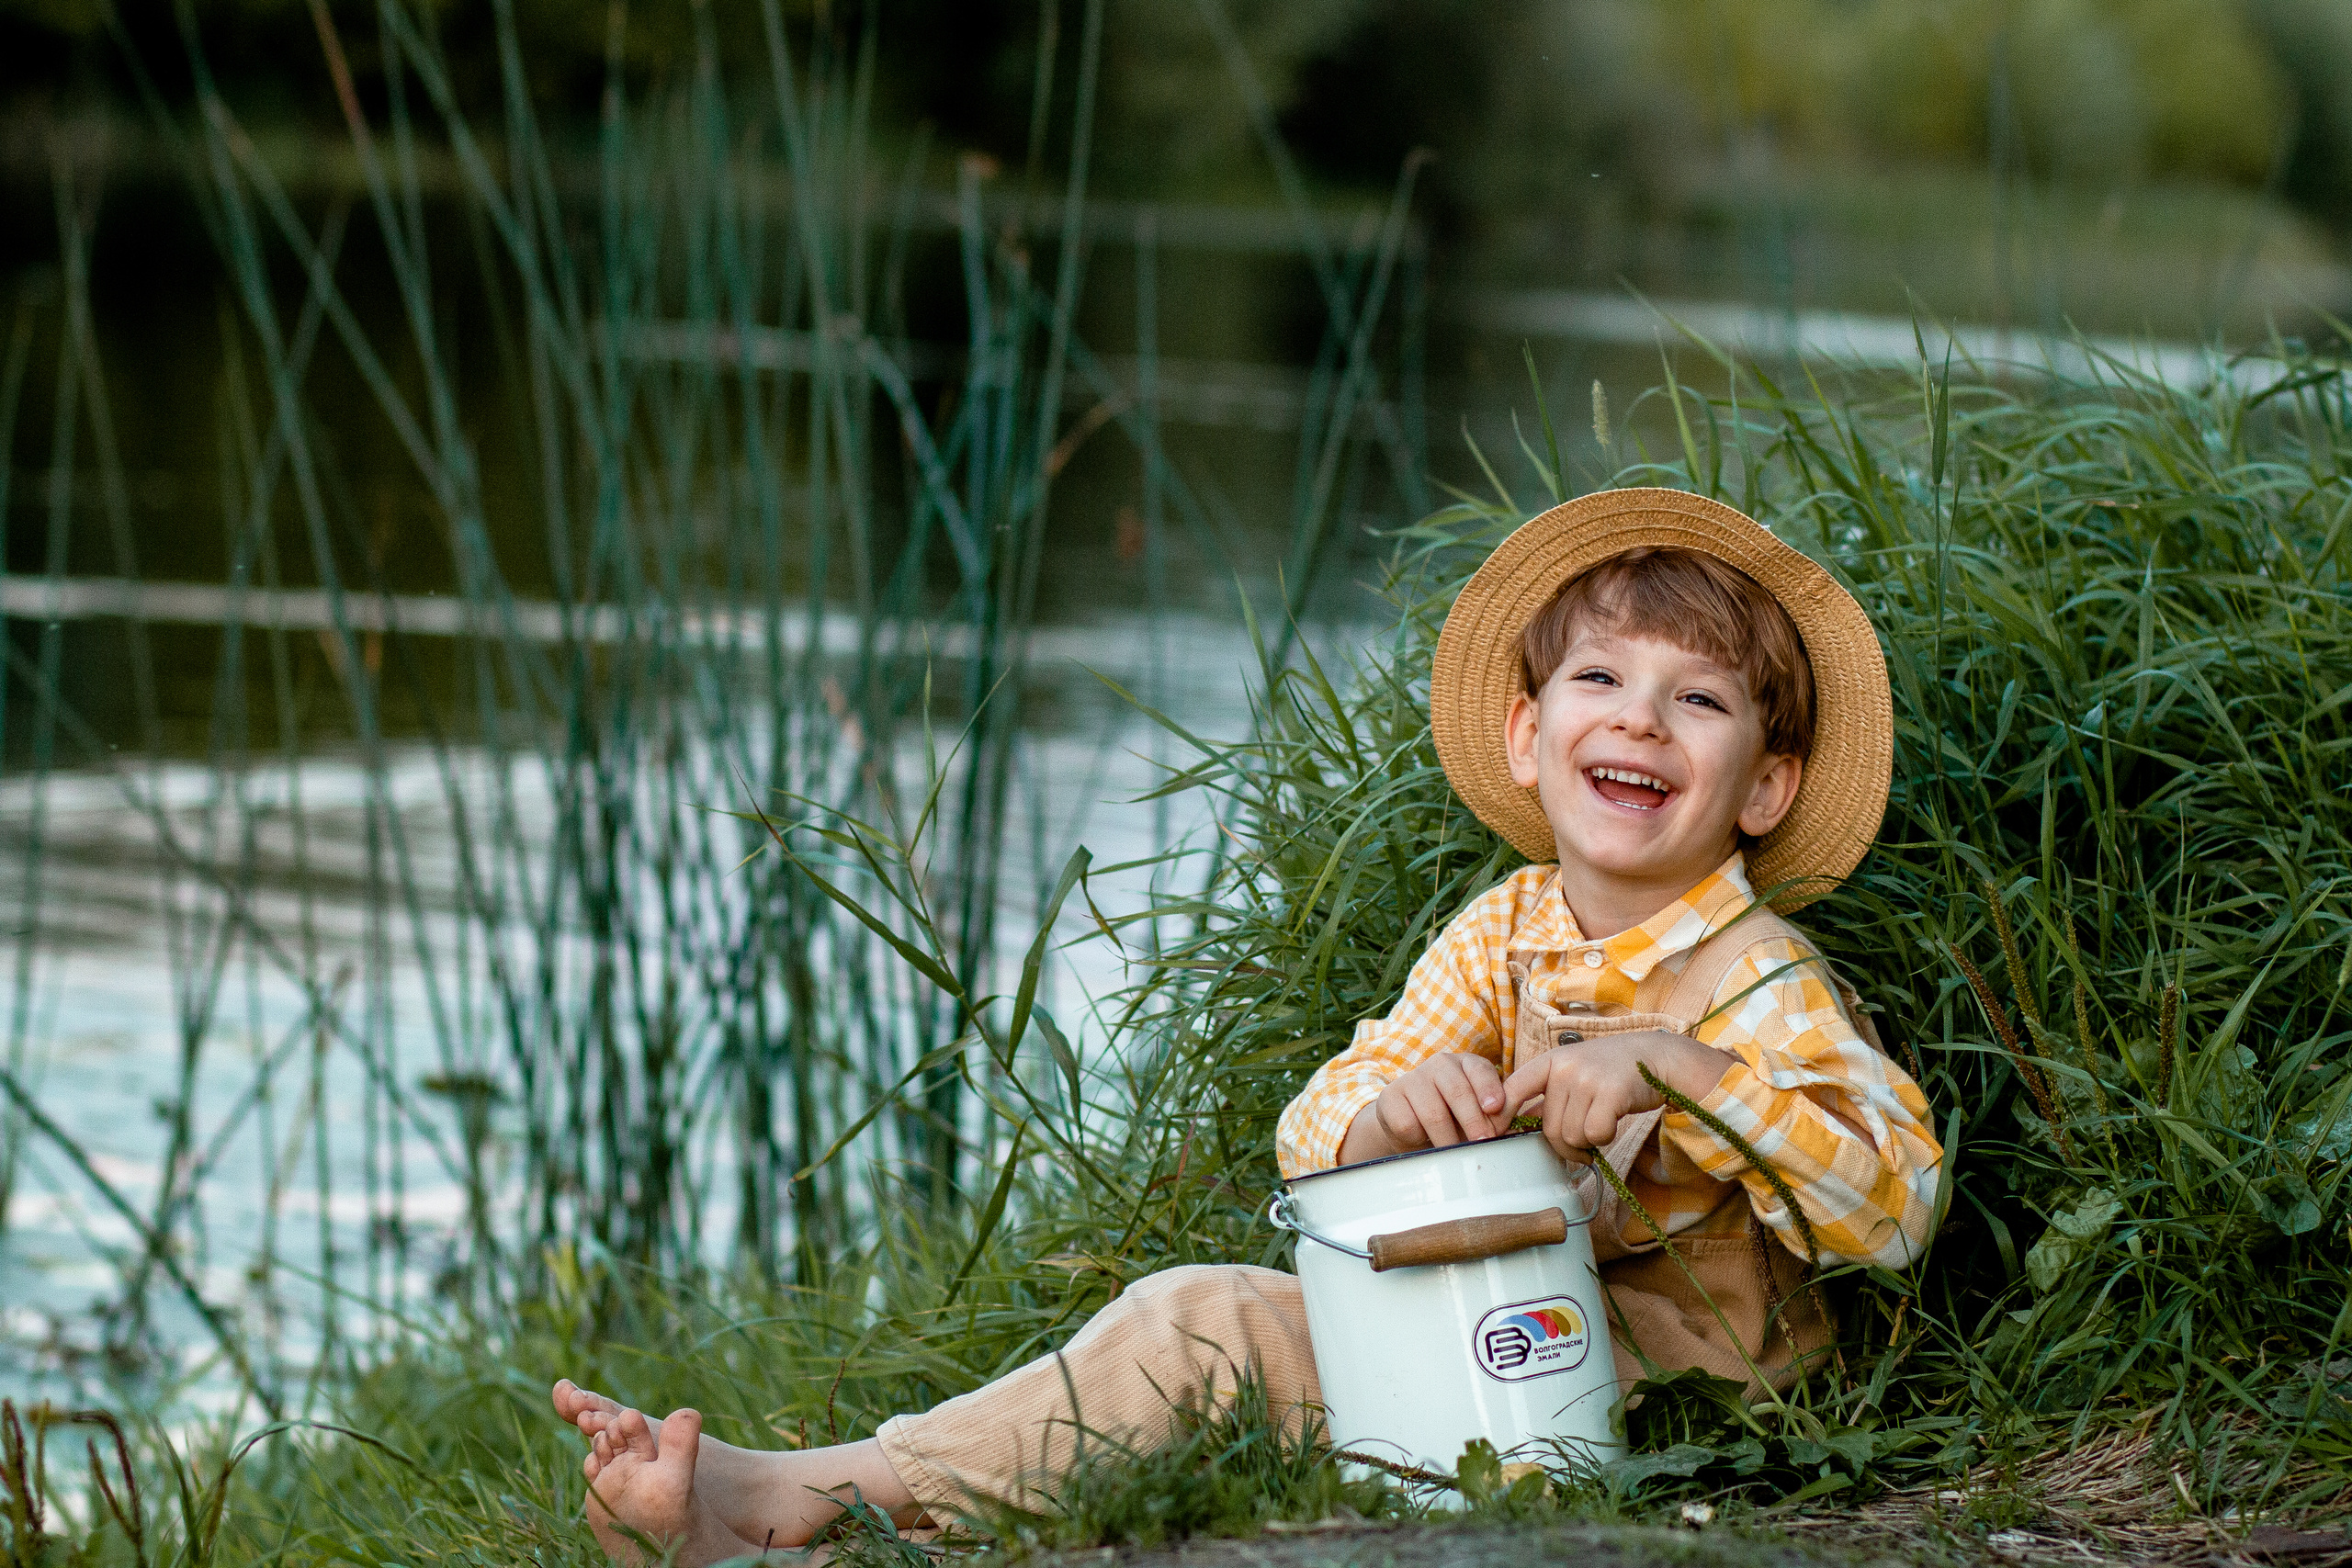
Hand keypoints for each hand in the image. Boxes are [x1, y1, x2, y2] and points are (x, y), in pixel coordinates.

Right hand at [1339, 1052, 1509, 1164]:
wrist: (1412, 1128)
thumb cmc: (1456, 1120)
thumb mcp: (1480, 1114)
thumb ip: (1499, 1113)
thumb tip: (1509, 1120)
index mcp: (1466, 1064)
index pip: (1479, 1069)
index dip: (1488, 1087)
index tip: (1495, 1108)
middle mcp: (1440, 1064)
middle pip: (1457, 1090)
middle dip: (1472, 1120)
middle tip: (1482, 1141)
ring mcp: (1413, 1078)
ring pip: (1433, 1112)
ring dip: (1447, 1138)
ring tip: (1455, 1152)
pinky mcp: (1390, 1096)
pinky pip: (1408, 1123)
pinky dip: (1418, 1138)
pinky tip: (1423, 1138)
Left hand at [1499, 1029, 1730, 1162]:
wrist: (1655, 1057)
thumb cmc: (1610, 1070)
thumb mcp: (1573, 1072)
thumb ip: (1548, 1094)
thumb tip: (1518, 1125)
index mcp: (1550, 1061)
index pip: (1513, 1088)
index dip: (1499, 1114)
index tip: (1492, 1133)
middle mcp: (1565, 1067)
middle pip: (1549, 1128)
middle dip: (1565, 1144)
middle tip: (1582, 1142)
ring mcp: (1587, 1078)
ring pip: (1572, 1136)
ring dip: (1587, 1141)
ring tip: (1601, 1122)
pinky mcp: (1611, 1093)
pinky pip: (1596, 1135)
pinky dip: (1604, 1138)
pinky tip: (1612, 1122)